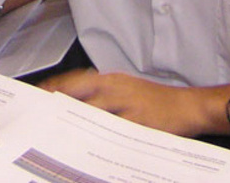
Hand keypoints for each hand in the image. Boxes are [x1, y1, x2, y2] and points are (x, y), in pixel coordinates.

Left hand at [39, 69, 211, 137]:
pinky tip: (90, 149)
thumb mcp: (127, 88)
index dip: (56, 87)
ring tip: (59, 135)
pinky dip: (101, 141)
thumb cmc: (157, 100)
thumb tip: (74, 103)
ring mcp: (128, 106)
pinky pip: (115, 134)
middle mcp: (117, 89)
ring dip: (76, 124)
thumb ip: (102, 94)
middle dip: (60, 106)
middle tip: (43, 118)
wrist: (189, 106)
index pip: (76, 80)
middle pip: (80, 96)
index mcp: (112, 80)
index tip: (39, 95)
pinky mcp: (140, 123)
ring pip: (94, 114)